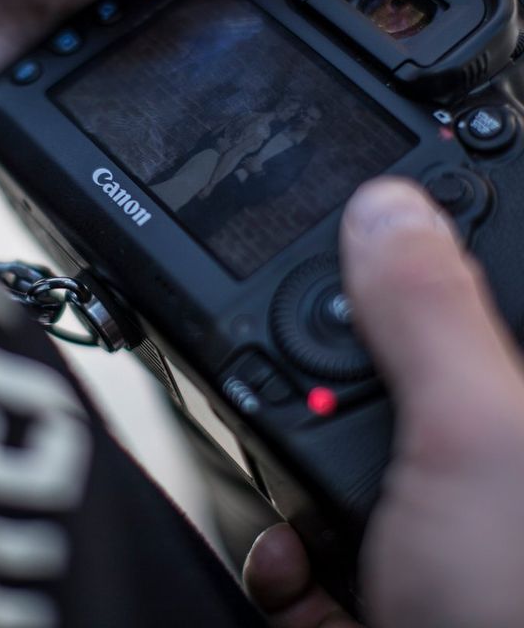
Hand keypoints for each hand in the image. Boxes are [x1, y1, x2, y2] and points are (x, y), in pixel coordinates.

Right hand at [244, 179, 523, 627]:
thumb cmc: (523, 611)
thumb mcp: (474, 439)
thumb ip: (426, 314)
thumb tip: (385, 208)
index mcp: (512, 403)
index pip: (472, 288)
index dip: (418, 248)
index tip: (360, 215)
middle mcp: (484, 458)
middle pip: (385, 375)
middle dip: (327, 397)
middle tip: (324, 405)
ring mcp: (437, 525)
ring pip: (338, 461)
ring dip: (298, 489)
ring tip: (308, 517)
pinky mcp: (389, 579)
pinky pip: (319, 540)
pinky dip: (294, 560)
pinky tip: (309, 580)